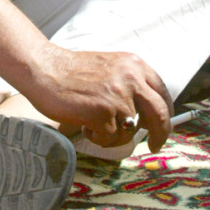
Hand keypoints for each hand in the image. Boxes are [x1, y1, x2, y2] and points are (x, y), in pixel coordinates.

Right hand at [30, 45, 172, 152]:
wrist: (44, 69)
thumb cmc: (71, 71)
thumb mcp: (110, 68)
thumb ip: (129, 84)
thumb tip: (146, 115)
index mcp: (134, 64)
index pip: (162, 93)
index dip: (165, 114)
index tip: (162, 126)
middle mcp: (131, 77)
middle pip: (160, 114)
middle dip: (160, 134)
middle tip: (154, 145)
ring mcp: (118, 95)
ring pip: (131, 130)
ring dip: (114, 134)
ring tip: (94, 122)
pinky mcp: (104, 112)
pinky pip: (110, 138)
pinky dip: (98, 136)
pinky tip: (85, 123)